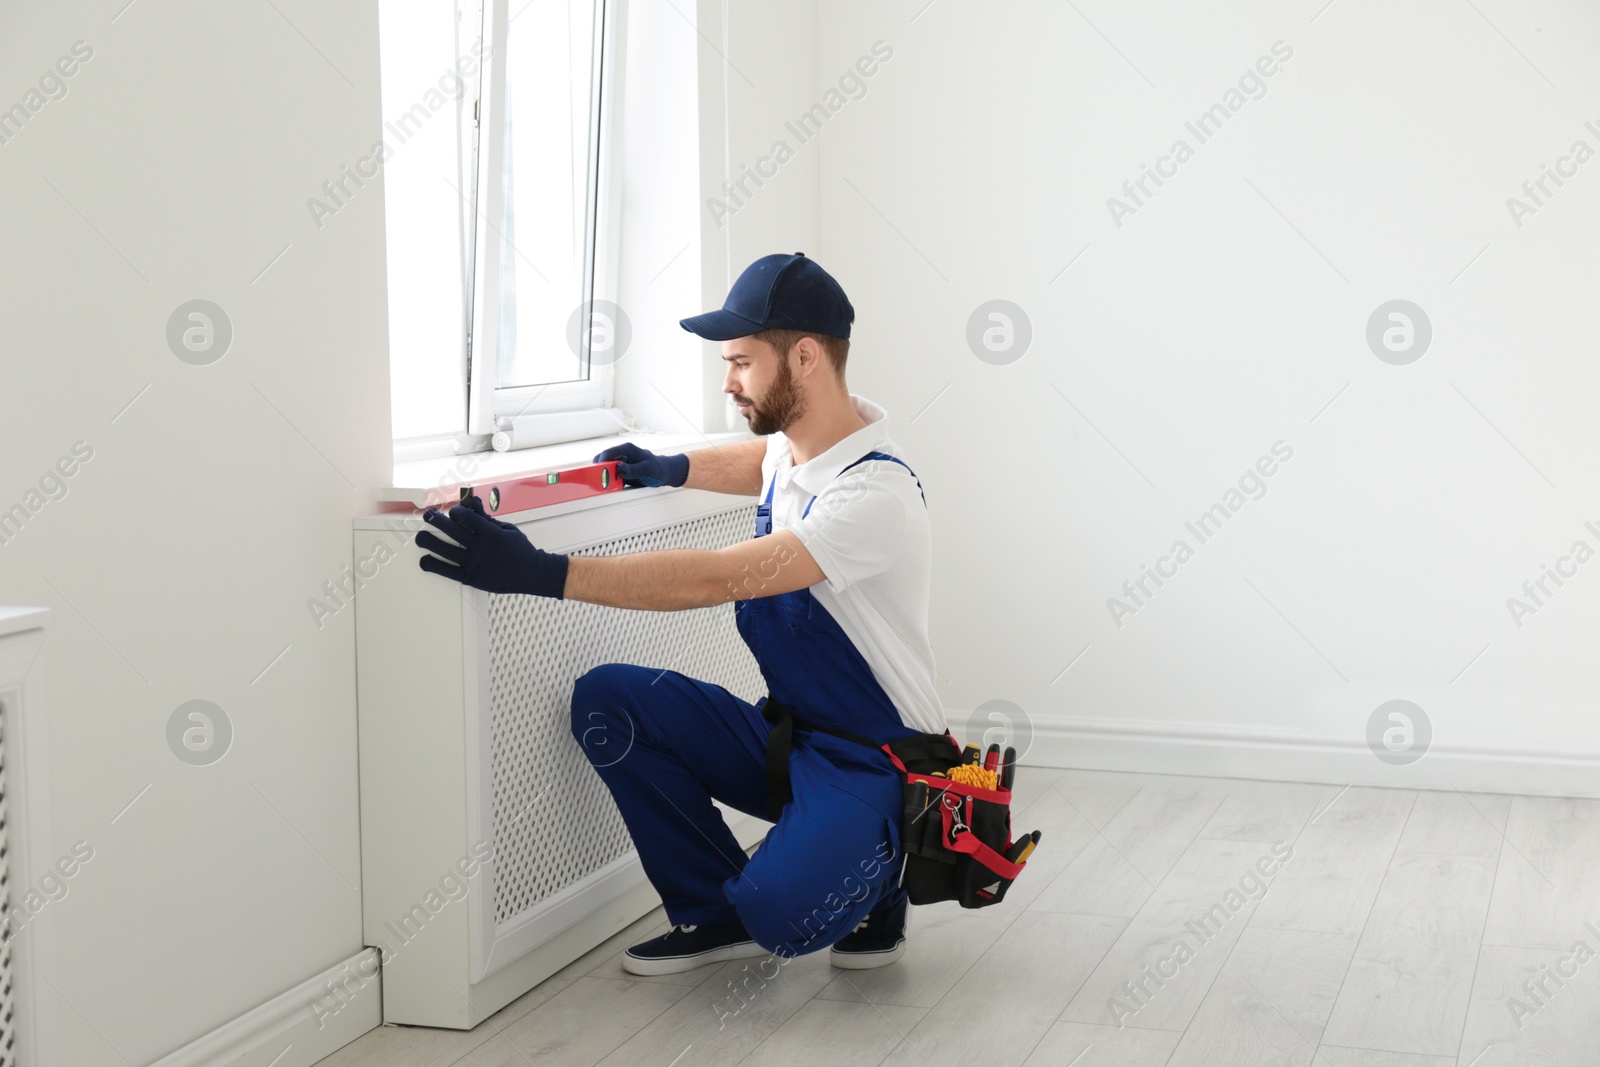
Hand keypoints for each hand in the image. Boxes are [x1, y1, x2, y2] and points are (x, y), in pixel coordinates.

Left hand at [415, 494, 569, 596]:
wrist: (530, 574)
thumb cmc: (519, 550)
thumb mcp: (506, 528)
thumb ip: (486, 518)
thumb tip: (470, 504)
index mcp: (491, 533)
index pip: (465, 516)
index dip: (455, 511)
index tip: (453, 513)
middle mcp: (480, 548)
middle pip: (450, 529)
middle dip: (434, 519)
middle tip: (428, 516)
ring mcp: (474, 564)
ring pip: (443, 550)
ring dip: (427, 541)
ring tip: (421, 537)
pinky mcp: (469, 578)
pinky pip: (445, 571)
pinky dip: (432, 564)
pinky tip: (426, 560)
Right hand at [593, 442, 689, 488]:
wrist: (663, 472)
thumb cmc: (657, 468)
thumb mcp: (647, 470)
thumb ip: (634, 469)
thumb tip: (619, 467)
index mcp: (627, 449)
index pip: (608, 453)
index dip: (601, 462)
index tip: (599, 474)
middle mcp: (621, 454)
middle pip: (602, 460)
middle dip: (600, 471)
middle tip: (602, 482)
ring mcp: (619, 463)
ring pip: (604, 468)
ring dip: (603, 477)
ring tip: (608, 486)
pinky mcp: (619, 471)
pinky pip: (609, 476)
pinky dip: (608, 481)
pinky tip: (613, 487)